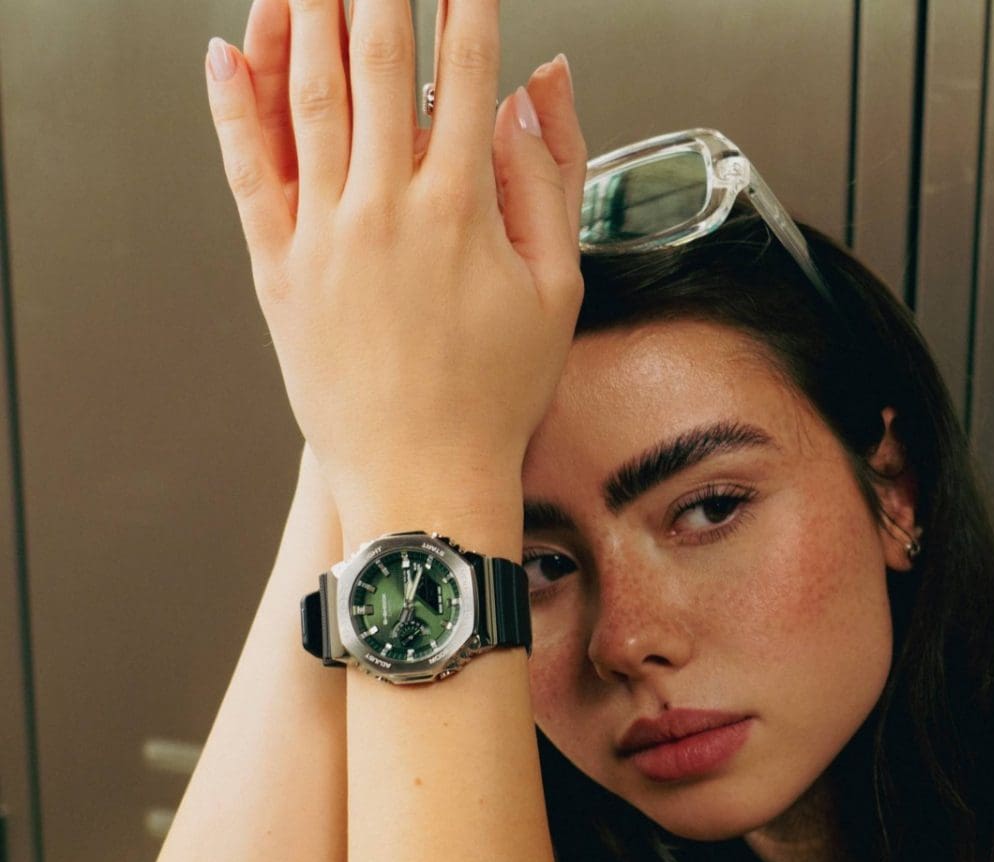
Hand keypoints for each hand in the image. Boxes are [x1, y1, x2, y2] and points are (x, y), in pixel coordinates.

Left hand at [206, 0, 586, 523]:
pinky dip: (234, 106)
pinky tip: (229, 50)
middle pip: (378, 60)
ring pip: (308, 97)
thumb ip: (550, 181)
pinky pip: (249, 171)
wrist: (422, 476)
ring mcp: (325, 237)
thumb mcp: (557, 292)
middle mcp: (387, 209)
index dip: (465, 5)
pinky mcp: (279, 271)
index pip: (464, 73)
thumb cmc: (494, 396)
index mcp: (463, 210)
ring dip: (307, 14)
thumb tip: (540, 90)